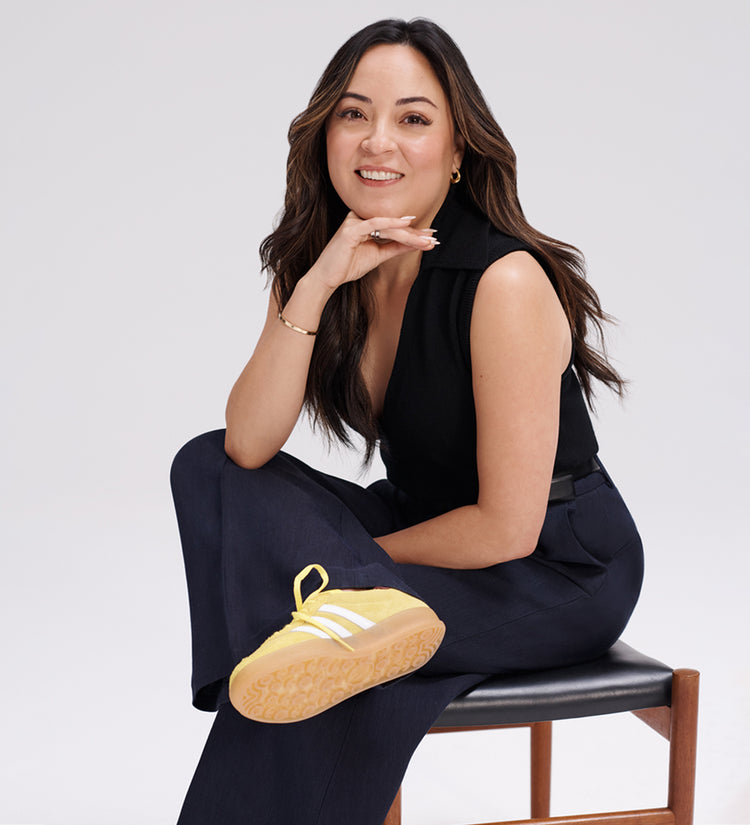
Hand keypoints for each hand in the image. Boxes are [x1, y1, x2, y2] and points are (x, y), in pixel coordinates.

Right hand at [306, 212, 437, 291]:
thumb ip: (395, 248)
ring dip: (408, 233)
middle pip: (393, 226)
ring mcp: (355, 222)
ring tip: (425, 239)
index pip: (393, 227)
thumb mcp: (377, 256)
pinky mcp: (351, 229)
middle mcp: (360, 219)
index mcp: (366, 224)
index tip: (431, 236)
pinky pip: (374, 223)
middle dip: (415, 233)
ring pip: (387, 226)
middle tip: (433, 237)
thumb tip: (416, 244)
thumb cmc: (347, 266)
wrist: (327, 278)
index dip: (413, 232)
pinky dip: (391, 223)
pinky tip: (406, 222)